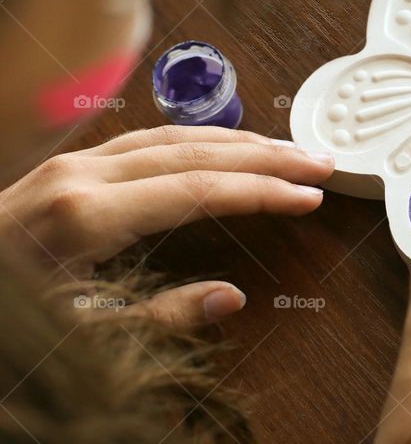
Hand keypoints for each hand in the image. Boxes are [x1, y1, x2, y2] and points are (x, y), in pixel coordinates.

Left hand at [0, 125, 332, 326]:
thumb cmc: (9, 313)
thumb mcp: (79, 334)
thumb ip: (159, 317)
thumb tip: (230, 298)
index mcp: (87, 216)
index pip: (201, 190)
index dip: (263, 192)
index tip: (308, 197)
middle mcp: (83, 176)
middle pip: (197, 152)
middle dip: (266, 155)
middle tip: (318, 161)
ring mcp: (74, 165)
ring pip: (174, 137)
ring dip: (238, 140)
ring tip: (287, 150)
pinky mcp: (68, 167)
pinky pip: (147, 140)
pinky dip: (198, 140)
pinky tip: (224, 147)